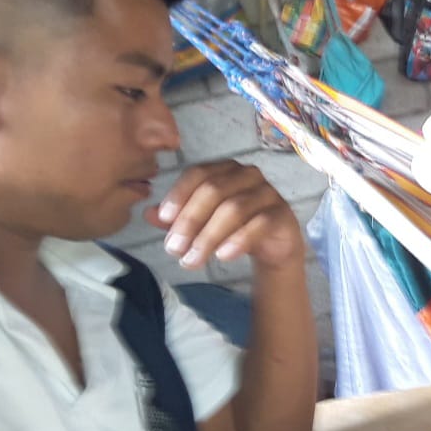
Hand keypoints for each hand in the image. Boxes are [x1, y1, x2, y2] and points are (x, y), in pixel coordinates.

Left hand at [144, 160, 303, 270]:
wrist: (273, 245)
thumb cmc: (234, 227)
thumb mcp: (202, 223)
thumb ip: (178, 217)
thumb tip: (149, 213)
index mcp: (225, 169)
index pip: (198, 173)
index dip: (180, 194)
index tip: (164, 219)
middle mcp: (247, 175)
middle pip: (213, 191)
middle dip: (190, 221)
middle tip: (174, 250)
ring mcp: (267, 192)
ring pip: (234, 209)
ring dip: (208, 237)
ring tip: (192, 261)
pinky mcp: (282, 214)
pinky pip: (259, 224)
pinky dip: (238, 240)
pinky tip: (223, 256)